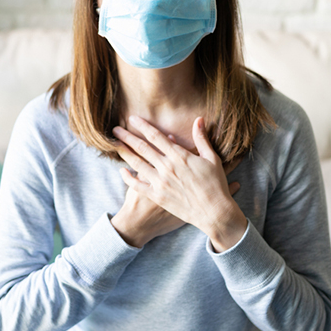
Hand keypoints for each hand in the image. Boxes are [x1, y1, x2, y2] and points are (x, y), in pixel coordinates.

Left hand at [113, 115, 247, 251]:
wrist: (214, 212)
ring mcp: (160, 182)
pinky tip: (121, 171)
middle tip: (115, 129)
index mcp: (180, 156)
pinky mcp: (157, 196)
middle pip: (142, 147)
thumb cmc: (216, 185)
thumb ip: (201, 139)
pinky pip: (137, 185)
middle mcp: (167, 167)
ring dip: (124, 152)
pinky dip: (127, 177)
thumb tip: (198, 119)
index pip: (156, 136)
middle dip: (127, 137)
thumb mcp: (212, 158)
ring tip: (114, 144)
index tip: (132, 118)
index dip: (143, 126)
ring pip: (137, 164)